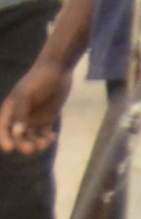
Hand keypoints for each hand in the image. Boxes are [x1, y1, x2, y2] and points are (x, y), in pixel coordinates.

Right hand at [0, 42, 66, 158]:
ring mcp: (33, 118)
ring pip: (32, 137)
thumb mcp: (27, 94)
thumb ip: (21, 113)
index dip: (4, 140)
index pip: (3, 128)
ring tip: (45, 142)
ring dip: (37, 143)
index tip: (9, 149)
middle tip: (31, 149)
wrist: (57, 69)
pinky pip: (44, 133)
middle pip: (18, 136)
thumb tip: (17, 132)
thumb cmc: (38, 79)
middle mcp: (20, 116)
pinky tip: (52, 137)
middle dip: (22, 144)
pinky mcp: (47, 118)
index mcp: (10, 109)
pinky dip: (47, 138)